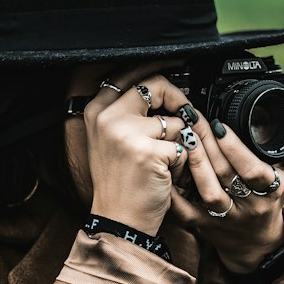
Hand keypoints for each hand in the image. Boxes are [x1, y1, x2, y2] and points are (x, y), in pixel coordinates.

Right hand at [81, 66, 192, 235]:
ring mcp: (127, 133)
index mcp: (96, 111)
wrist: (118, 221)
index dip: (156, 65)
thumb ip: (126, 111)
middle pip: (155, 84)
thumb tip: (158, 83)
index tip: (177, 62)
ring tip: (167, 163)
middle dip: (179, 98)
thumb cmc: (119, 184)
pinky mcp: (149, 151)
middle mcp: (107, 117)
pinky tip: (167, 176)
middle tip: (186, 114)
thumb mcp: (110, 141)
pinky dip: (183, 163)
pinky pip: (183, 145)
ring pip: (175, 119)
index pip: (129, 73)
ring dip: (180, 142)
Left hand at [165, 104, 283, 273]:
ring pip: (207, 190)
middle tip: (193, 118)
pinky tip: (167, 167)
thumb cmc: (275, 200)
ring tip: (183, 136)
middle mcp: (248, 206)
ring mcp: (224, 217)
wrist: (255, 242)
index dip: (235, 149)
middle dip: (207, 143)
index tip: (219, 125)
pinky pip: (185, 211)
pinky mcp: (203, 225)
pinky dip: (174, 192)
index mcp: (271, 191)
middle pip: (225, 174)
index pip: (254, 171)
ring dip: (193, 162)